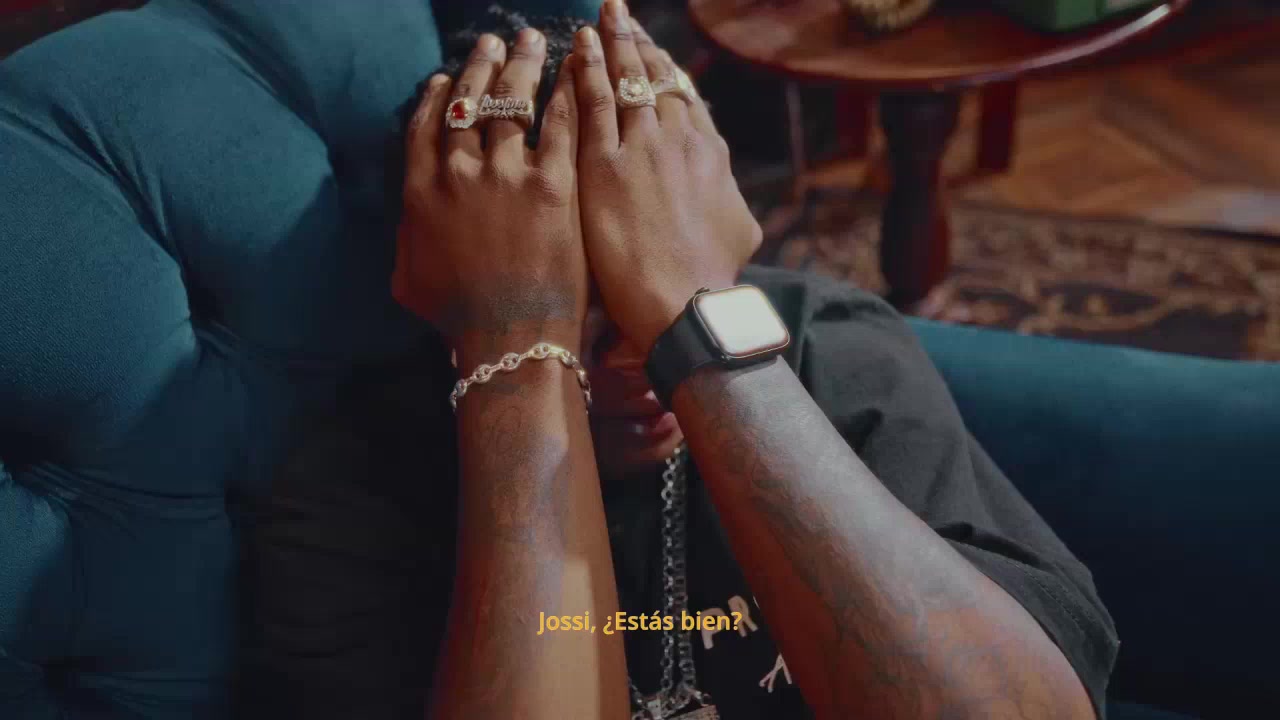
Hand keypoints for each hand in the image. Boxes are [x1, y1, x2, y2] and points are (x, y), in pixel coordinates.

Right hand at [394, 30, 586, 365]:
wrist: (511, 339)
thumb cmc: (459, 321)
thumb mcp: (409, 279)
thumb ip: (407, 237)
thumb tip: (409, 219)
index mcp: (421, 192)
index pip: (425, 126)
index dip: (437, 97)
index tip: (448, 78)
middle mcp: (459, 173)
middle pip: (469, 103)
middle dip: (482, 66)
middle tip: (493, 43)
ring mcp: (507, 175)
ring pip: (512, 102)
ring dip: (522, 65)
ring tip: (532, 43)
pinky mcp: (555, 184)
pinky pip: (560, 125)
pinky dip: (565, 96)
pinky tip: (573, 78)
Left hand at [572, 1, 761, 350]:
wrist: (688, 305)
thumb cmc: (712, 279)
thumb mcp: (739, 233)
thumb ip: (730, 205)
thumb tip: (735, 202)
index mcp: (712, 155)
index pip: (686, 98)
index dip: (666, 71)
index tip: (652, 50)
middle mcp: (680, 140)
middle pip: (655, 79)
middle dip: (636, 43)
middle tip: (619, 14)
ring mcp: (642, 148)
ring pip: (625, 81)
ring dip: (611, 44)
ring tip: (601, 17)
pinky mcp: (605, 166)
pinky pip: (592, 103)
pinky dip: (585, 70)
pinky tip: (577, 47)